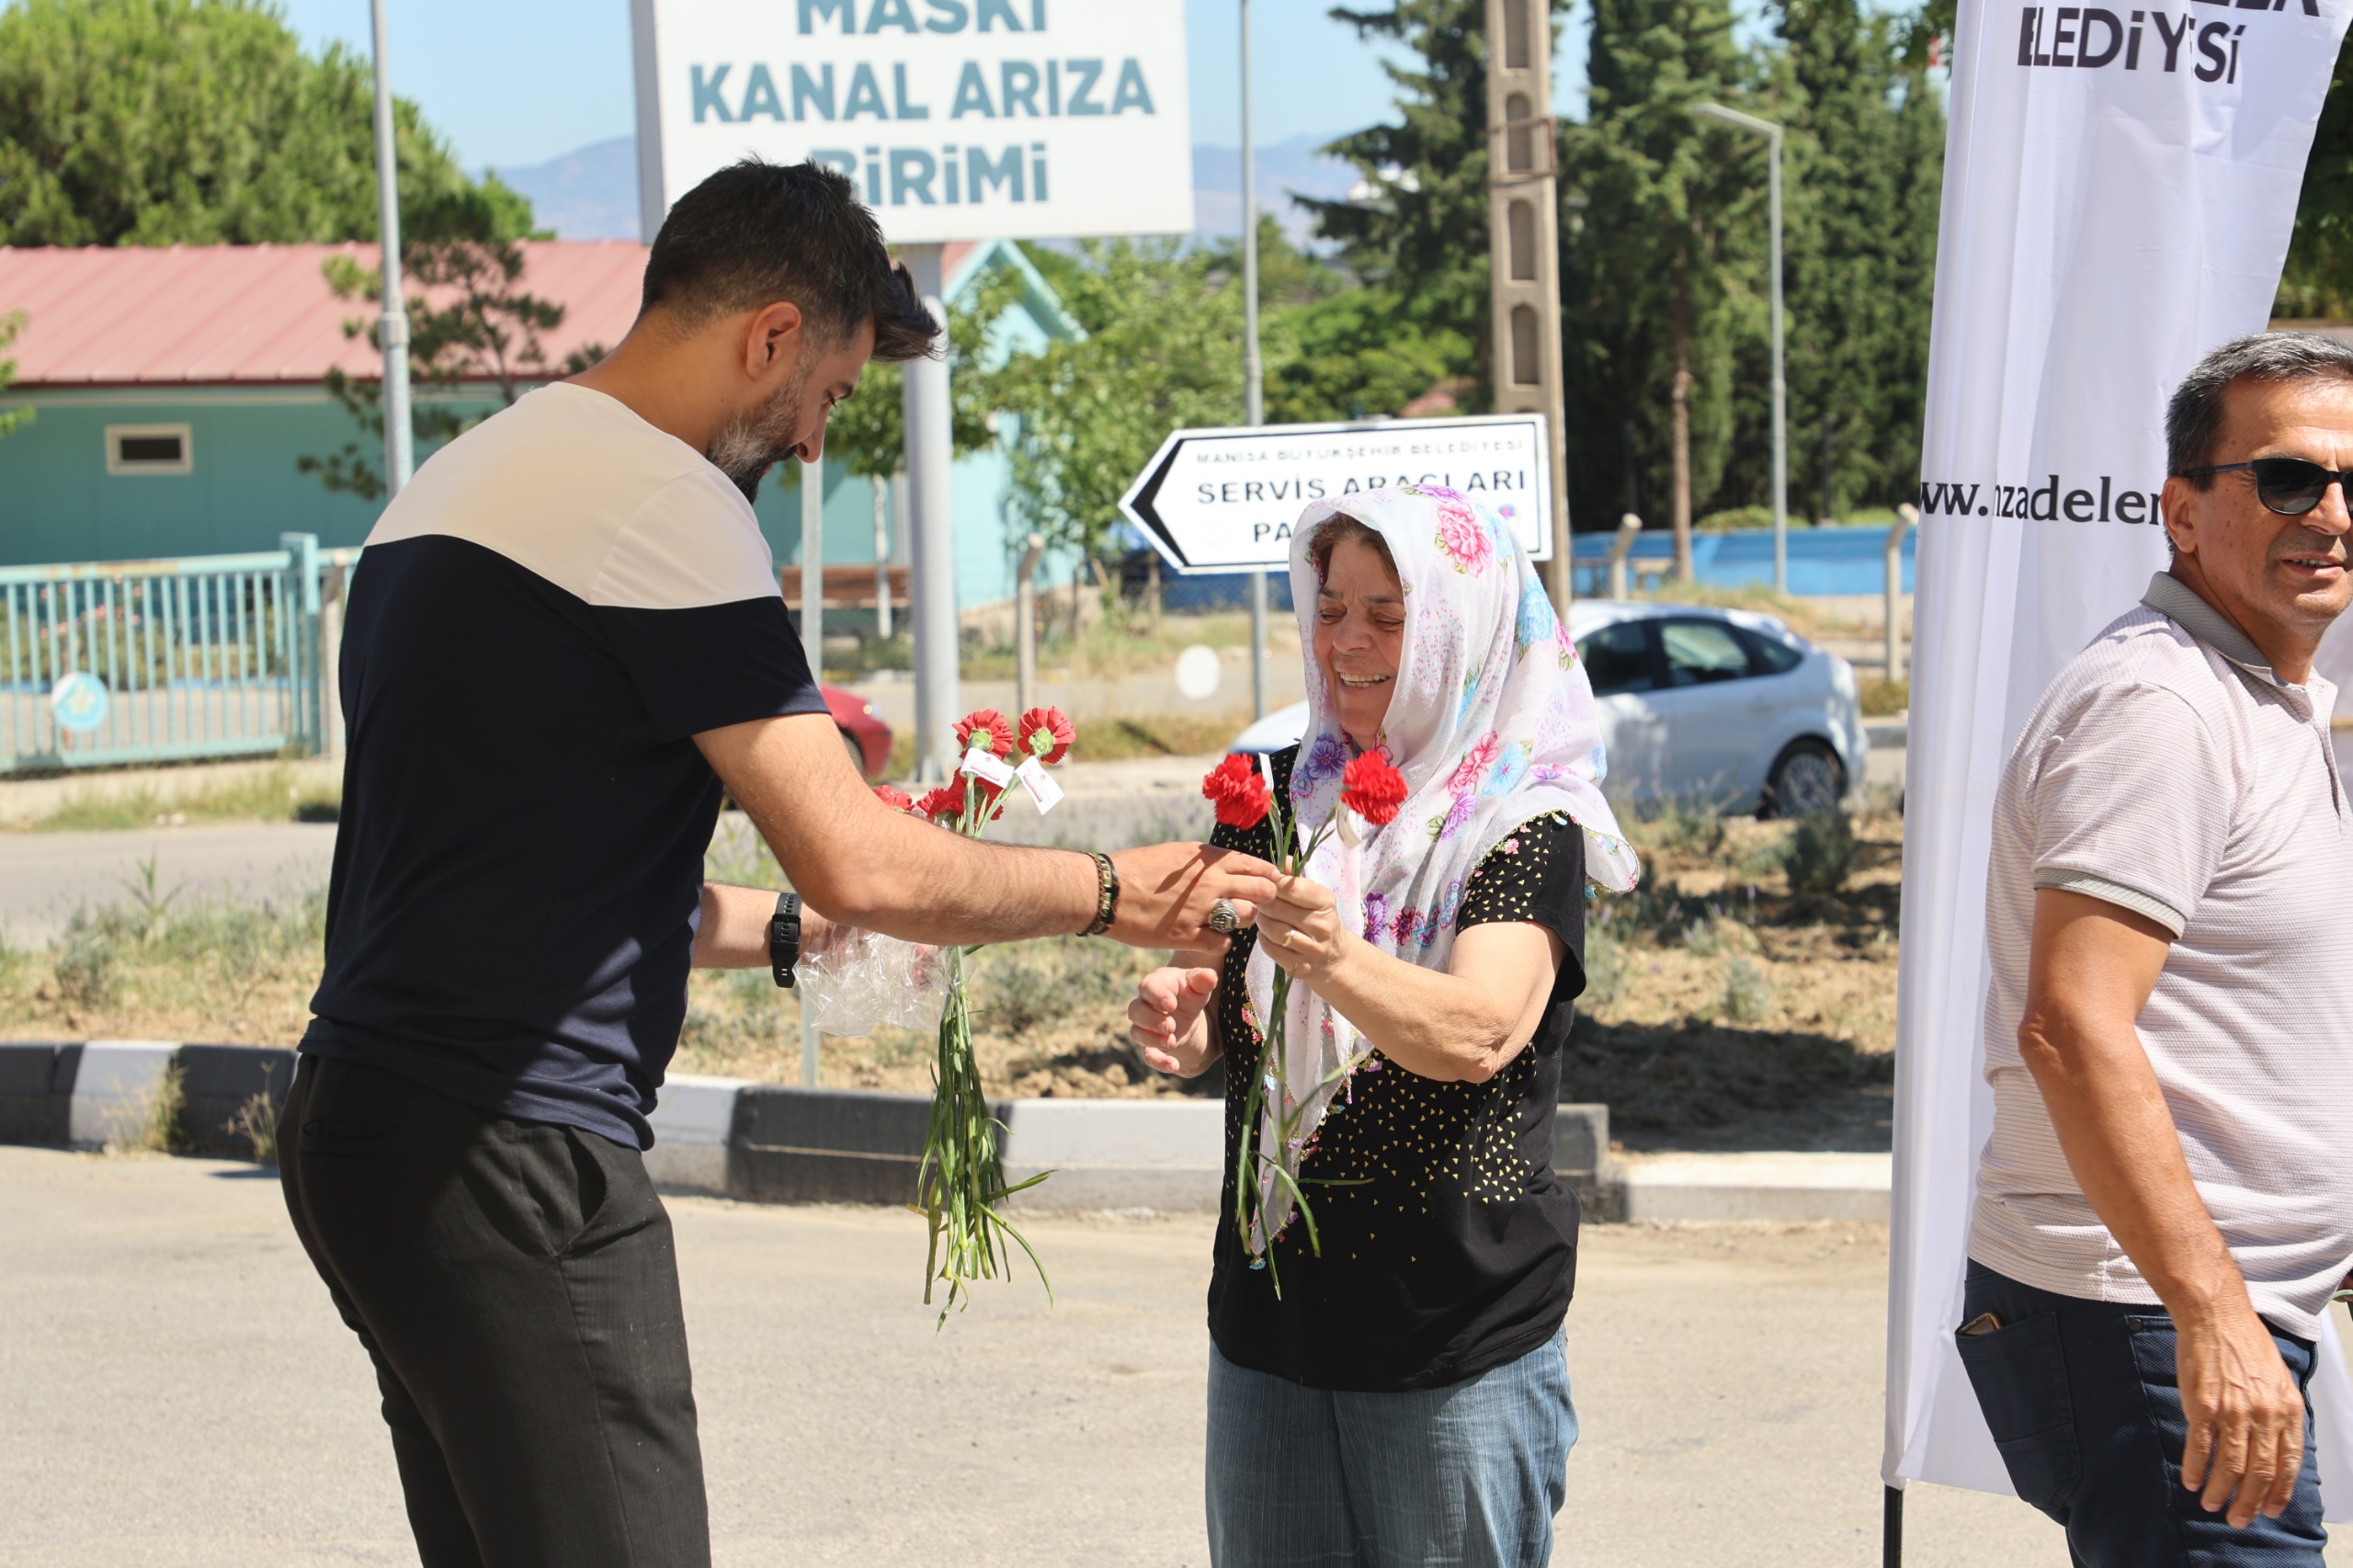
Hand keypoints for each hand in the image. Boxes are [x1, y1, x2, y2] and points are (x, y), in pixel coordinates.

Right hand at [1108, 843, 1275, 953]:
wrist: (1106, 890)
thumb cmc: (1136, 868)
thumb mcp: (1175, 854)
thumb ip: (1204, 862)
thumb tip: (1224, 867)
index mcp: (1207, 859)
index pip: (1254, 864)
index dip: (1267, 874)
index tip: (1270, 881)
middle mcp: (1210, 883)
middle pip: (1261, 890)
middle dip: (1264, 897)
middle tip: (1258, 904)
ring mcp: (1201, 910)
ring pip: (1247, 917)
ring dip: (1243, 920)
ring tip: (1229, 920)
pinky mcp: (1187, 936)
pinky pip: (1222, 943)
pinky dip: (1221, 942)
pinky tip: (1211, 937)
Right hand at [1127, 966, 1220, 1076]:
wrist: (1187, 1012)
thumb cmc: (1190, 992)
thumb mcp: (1199, 985)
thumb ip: (1204, 980)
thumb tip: (1210, 976)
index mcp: (1155, 984)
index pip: (1147, 987)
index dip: (1157, 996)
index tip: (1172, 1004)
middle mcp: (1144, 1005)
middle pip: (1135, 1010)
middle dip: (1152, 1020)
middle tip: (1171, 1026)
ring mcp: (1145, 1026)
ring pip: (1136, 1033)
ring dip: (1152, 1039)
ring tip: (1171, 1042)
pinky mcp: (1151, 1045)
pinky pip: (1148, 1056)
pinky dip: (1159, 1062)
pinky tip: (1174, 1066)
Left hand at [1258, 873, 1349, 982]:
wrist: (1334, 956)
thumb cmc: (1319, 918)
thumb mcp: (1315, 896)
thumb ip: (1296, 878)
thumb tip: (1283, 860)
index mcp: (1325, 902)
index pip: (1292, 887)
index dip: (1272, 883)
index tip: (1265, 883)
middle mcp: (1321, 925)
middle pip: (1277, 908)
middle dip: (1262, 902)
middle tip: (1257, 899)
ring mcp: (1312, 948)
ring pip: (1272, 930)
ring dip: (1261, 921)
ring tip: (1262, 916)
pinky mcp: (1301, 967)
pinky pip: (1271, 949)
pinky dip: (1263, 939)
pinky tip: (1267, 933)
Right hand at [2176, 1297, 2306, 1526]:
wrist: (2215, 1317)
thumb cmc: (2245, 1344)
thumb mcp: (2278, 1380)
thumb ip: (2280, 1414)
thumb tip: (2276, 1447)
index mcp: (2287, 1410)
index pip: (2287, 1464)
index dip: (2278, 1492)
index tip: (2269, 1509)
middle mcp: (2264, 1415)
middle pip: (2259, 1472)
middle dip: (2249, 1502)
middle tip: (2240, 1519)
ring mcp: (2233, 1412)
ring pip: (2230, 1466)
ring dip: (2221, 1492)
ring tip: (2212, 1505)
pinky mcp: (2203, 1406)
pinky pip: (2200, 1447)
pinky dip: (2195, 1468)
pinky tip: (2190, 1479)